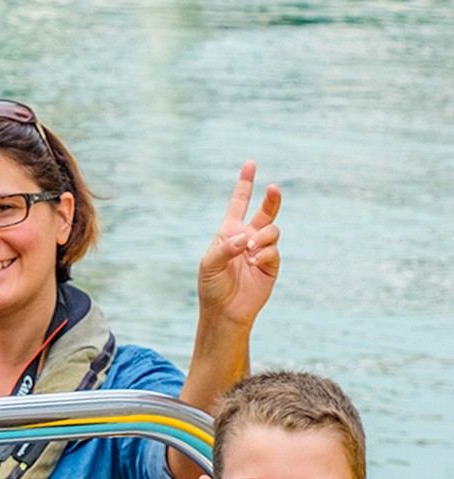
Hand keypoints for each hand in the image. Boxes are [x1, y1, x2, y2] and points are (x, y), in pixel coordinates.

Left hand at [198, 161, 280, 329]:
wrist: (224, 311)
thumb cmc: (212, 286)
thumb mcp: (209, 264)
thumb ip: (225, 247)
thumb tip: (245, 237)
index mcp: (229, 232)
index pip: (239, 203)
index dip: (245, 184)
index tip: (250, 164)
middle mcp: (248, 237)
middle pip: (266, 211)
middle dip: (271, 199)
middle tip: (273, 188)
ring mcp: (261, 250)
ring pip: (272, 230)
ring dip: (261, 238)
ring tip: (249, 251)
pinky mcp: (271, 264)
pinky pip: (273, 250)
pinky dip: (263, 253)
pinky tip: (253, 261)